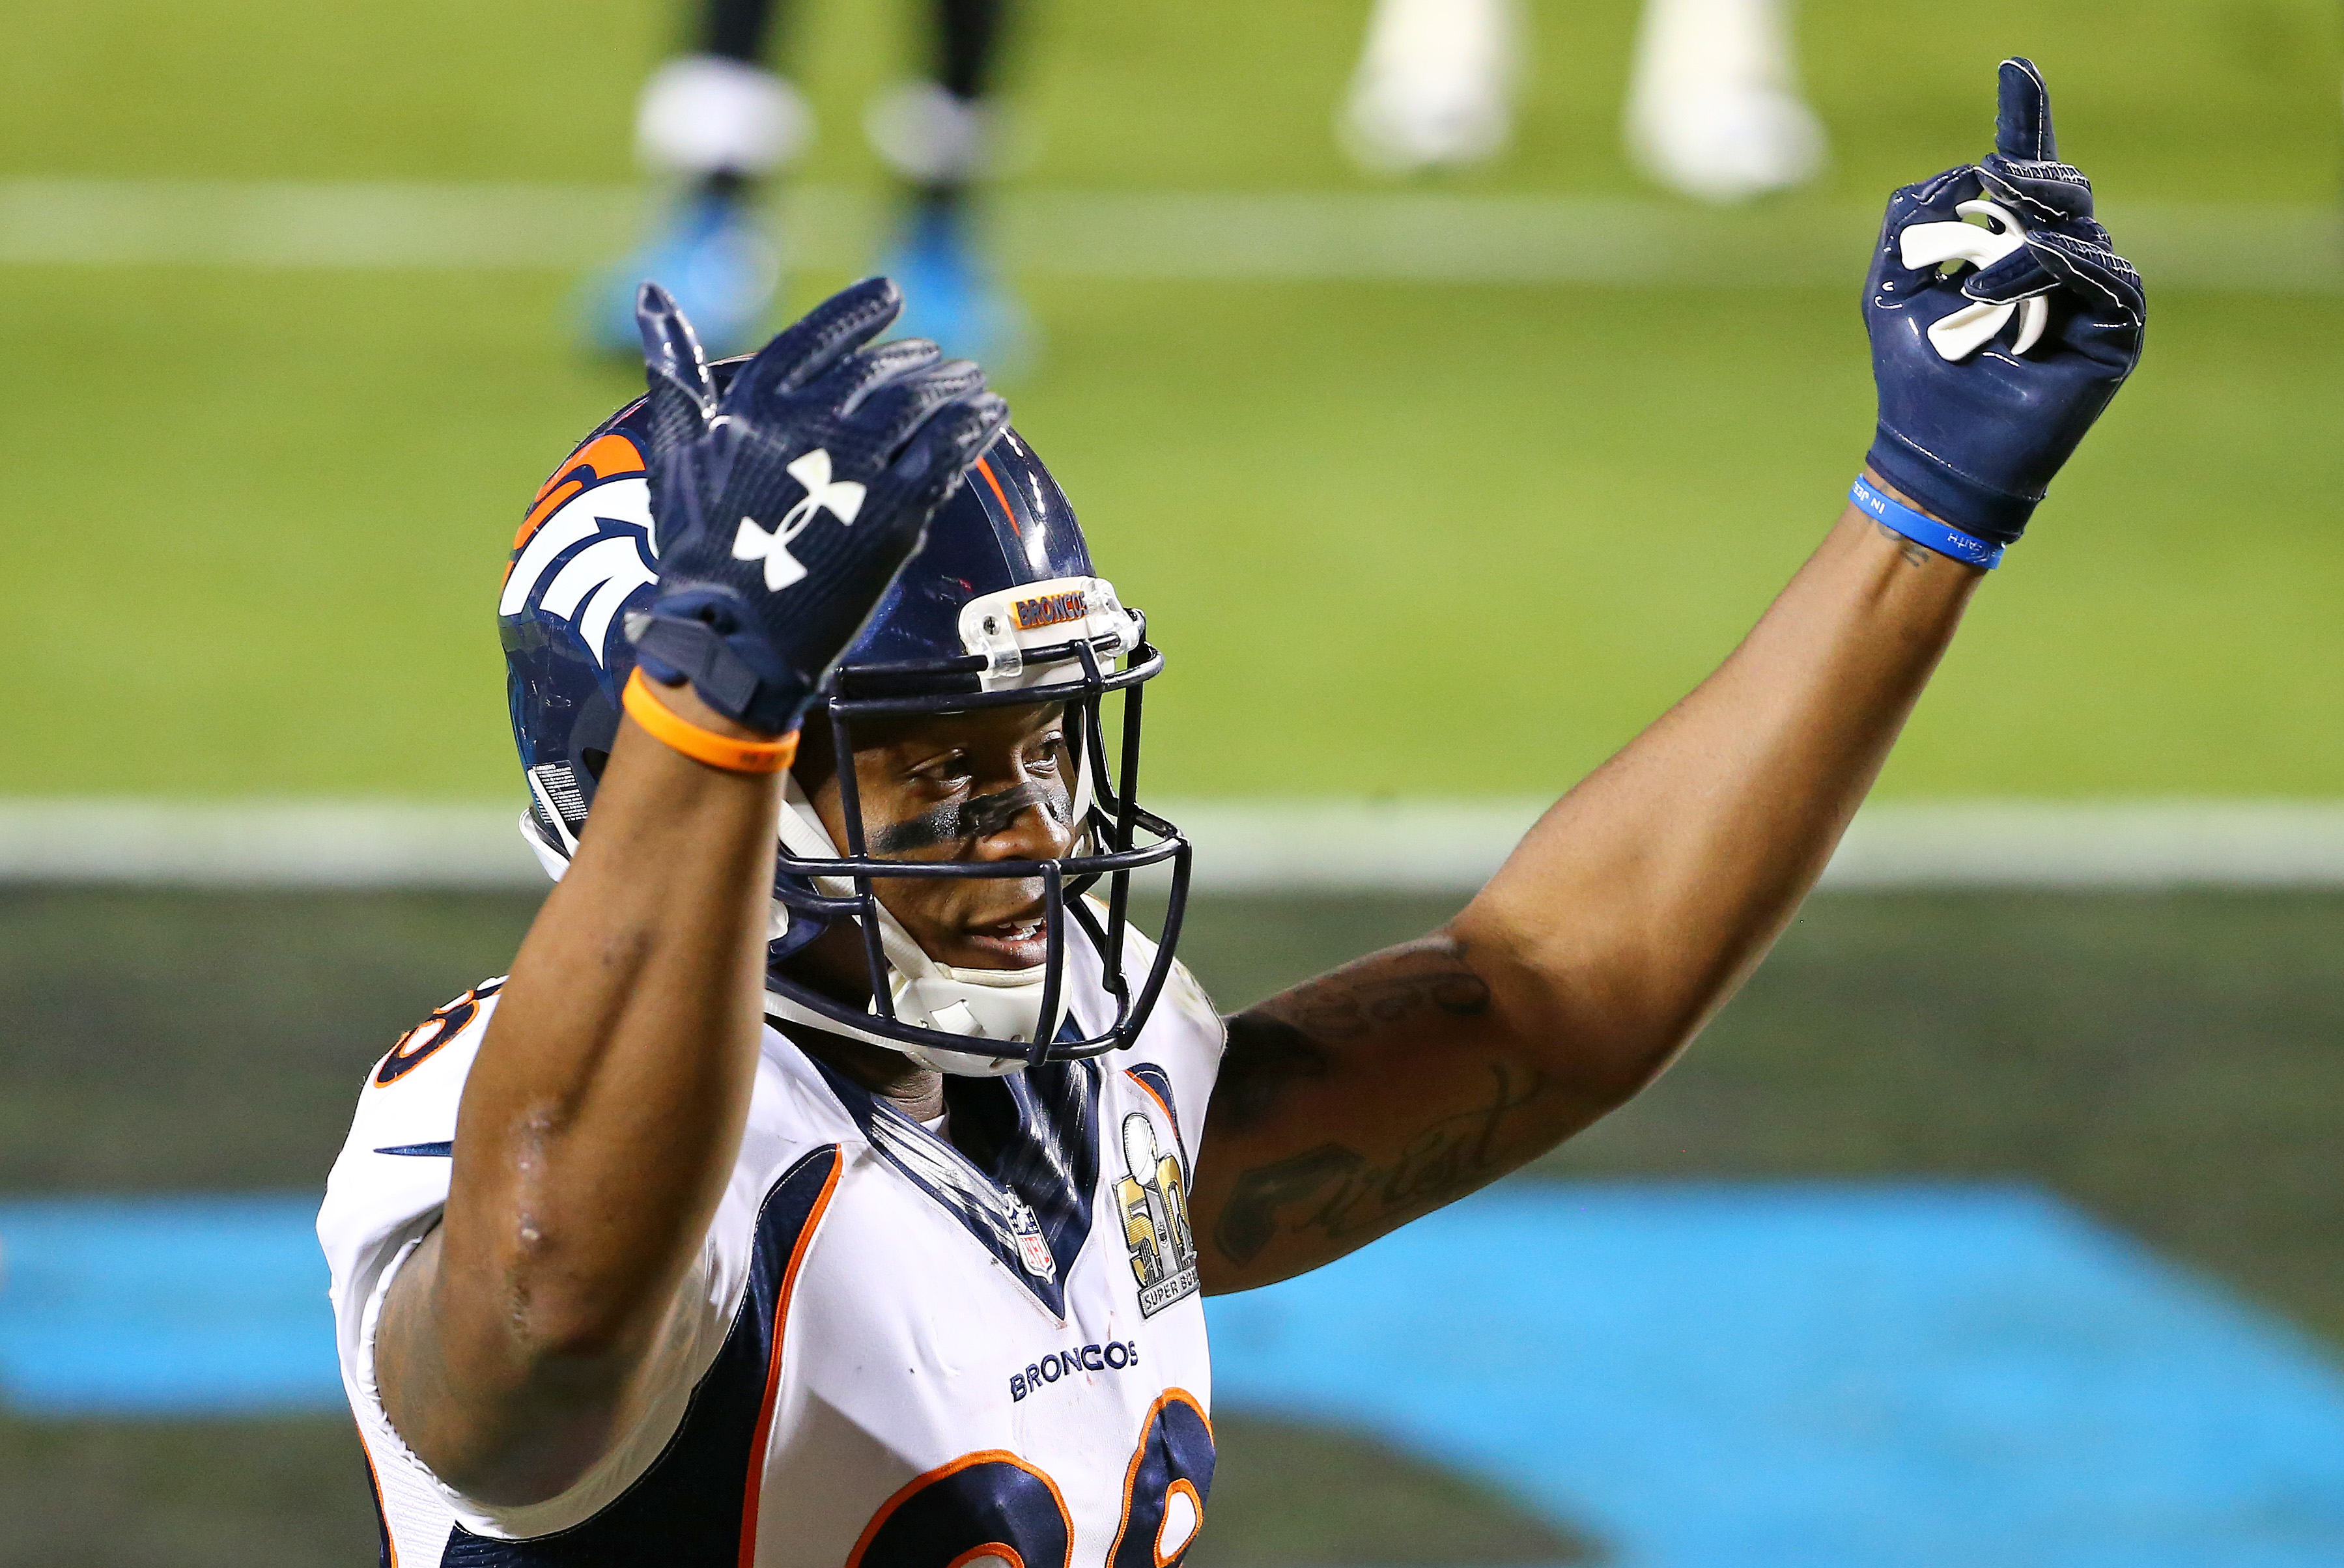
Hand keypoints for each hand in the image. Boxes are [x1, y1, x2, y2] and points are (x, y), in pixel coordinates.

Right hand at [629, 278, 1009, 734]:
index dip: (856, 313)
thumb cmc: (698, 554)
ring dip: (954, 386)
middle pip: (878, 372)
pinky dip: (977, 423)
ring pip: (922, 403)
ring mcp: (859, 465)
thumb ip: (676, 370)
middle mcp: (810, 425)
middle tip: (939, 358)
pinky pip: (951, 447)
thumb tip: (652, 289)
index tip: (890, 295)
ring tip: (974, 381)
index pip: (817, 337)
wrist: (732, 641)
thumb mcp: (674, 452)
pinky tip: (993, 413)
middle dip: (915, 360)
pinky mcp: (900, 510)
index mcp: (756, 406)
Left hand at [1863, 58, 2145, 542]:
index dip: (2024, 119)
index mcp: (2008, 245)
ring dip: (2024, 243)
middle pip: (2061, 189)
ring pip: (2078, 231)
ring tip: (1976, 283)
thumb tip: (1965, 172)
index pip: (2025, 171)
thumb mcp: (1890, 288)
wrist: (1933, 454)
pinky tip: (2007, 289)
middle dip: (2027, 178)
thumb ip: (1912, 220)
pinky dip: (2054, 271)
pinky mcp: (2115, 331)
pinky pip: (2103, 276)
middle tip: (1994, 180)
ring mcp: (2091, 296)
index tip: (2013, 68)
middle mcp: (2058, 263)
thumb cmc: (1915, 375)